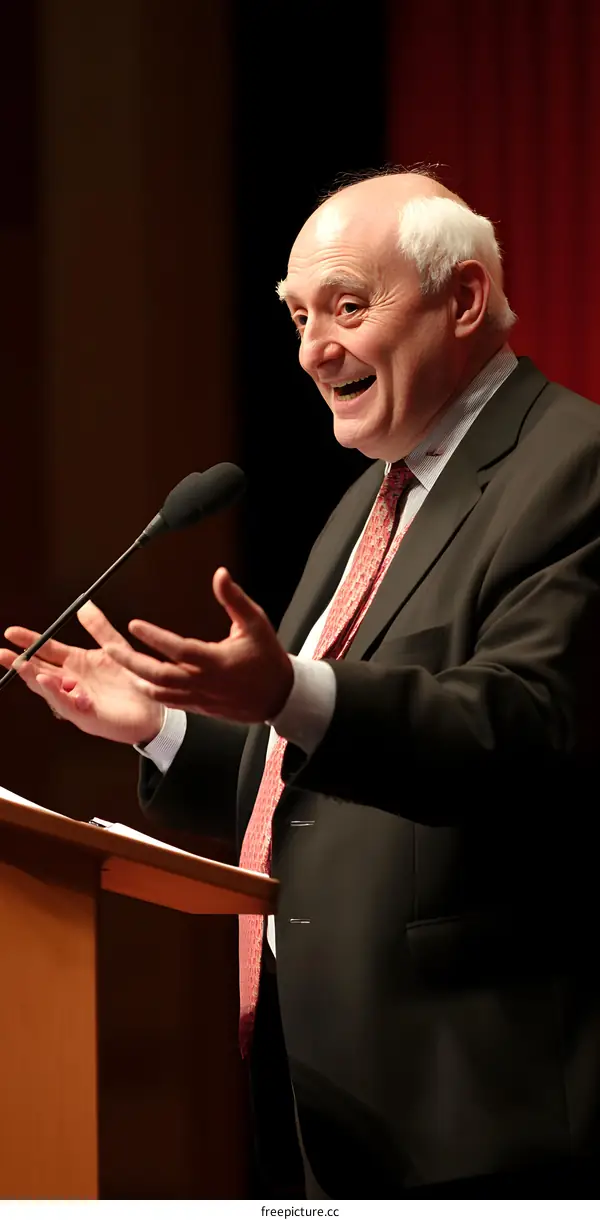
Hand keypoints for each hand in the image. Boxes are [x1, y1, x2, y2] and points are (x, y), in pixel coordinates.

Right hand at [0, 602, 163, 743]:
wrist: (155, 708)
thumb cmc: (134, 680)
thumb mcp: (115, 648)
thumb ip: (99, 628)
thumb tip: (84, 605)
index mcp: (75, 664)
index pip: (46, 650)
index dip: (29, 641)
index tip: (10, 632)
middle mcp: (71, 682)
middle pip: (39, 670)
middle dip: (19, 662)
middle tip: (2, 653)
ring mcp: (76, 700)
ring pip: (48, 689)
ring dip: (33, 676)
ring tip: (22, 664)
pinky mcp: (87, 717)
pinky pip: (68, 705)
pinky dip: (56, 694)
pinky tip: (47, 682)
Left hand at [103, 567, 293, 723]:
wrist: (279, 696)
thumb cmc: (267, 658)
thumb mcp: (256, 623)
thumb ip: (234, 599)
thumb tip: (220, 574)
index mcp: (216, 662)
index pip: (178, 649)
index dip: (154, 637)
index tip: (134, 624)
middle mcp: (204, 682)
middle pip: (159, 675)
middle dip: (131, 661)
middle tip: (110, 648)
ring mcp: (200, 698)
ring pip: (160, 691)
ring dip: (136, 677)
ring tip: (119, 663)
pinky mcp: (200, 707)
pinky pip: (170, 701)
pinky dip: (152, 691)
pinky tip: (140, 681)